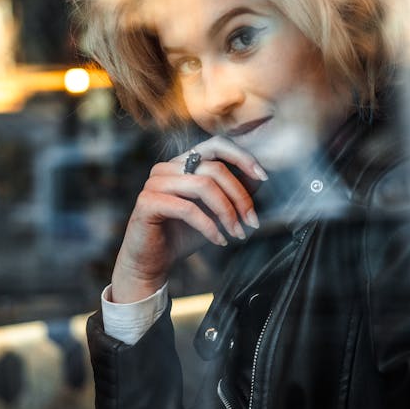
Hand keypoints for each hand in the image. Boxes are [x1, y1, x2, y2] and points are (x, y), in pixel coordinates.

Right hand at [110, 137, 267, 303]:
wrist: (152, 263)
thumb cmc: (181, 235)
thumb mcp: (215, 212)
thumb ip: (232, 192)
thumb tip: (258, 177)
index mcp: (182, 163)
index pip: (216, 145)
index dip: (242, 157)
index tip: (262, 177)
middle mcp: (167, 167)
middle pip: (214, 168)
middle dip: (239, 196)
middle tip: (251, 221)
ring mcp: (155, 183)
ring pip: (203, 185)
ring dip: (227, 212)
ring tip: (236, 233)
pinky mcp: (148, 202)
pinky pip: (187, 208)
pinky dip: (209, 226)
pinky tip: (218, 240)